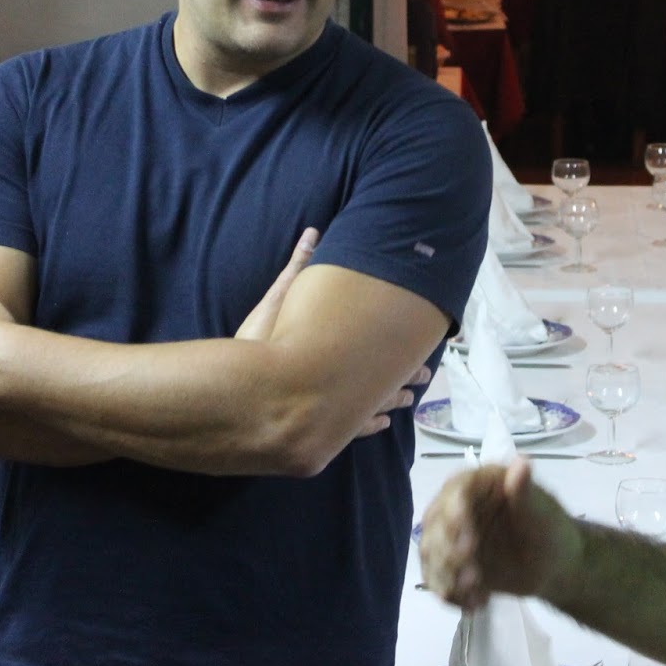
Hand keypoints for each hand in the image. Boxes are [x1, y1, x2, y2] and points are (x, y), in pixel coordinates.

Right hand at [236, 227, 427, 440]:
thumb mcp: (278, 301)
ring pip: (376, 408)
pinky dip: (371, 425)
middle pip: (387, 381)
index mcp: (344, 355)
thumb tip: (313, 233)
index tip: (425, 343)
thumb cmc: (260, 346)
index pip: (388, 349)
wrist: (240, 398)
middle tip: (424, 374)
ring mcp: (336, 413)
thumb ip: (298, 268)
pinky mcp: (322, 432)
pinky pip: (357, 430)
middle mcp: (346, 386)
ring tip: (408, 399)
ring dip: (392, 402)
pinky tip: (381, 424)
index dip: (409, 348)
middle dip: (406, 376)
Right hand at [419, 457, 582, 608]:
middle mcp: (456, 507)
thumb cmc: (549, 529)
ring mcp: (450, 537)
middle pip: (435, 525)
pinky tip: (476, 604)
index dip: (455, 514)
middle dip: (448, 551)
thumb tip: (521, 462)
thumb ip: (525, 491)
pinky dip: (452, 595)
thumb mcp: (541, 511)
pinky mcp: (450, 565)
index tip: (467, 540)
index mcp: (477, 484)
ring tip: (476, 592)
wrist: (553, 565)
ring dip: (448, 576)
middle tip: (473, 574)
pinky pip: (438, 580)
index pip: (456, 492)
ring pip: (432, 554)